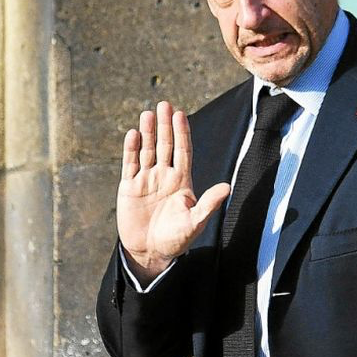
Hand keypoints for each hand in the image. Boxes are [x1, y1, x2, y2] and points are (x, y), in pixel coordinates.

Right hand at [116, 101, 230, 281]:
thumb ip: (208, 204)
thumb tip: (227, 187)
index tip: (180, 115)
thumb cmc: (176, 239)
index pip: (183, 151)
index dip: (182, 133)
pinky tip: (133, 135)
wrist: (150, 252)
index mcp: (182, 181)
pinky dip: (131, 150)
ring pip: (147, 151)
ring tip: (147, 114)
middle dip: (165, 125)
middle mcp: (164, 176)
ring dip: (147, 132)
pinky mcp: (129, 188)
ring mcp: (146, 180)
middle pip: (165, 145)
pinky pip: (130, 164)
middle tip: (164, 104)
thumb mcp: (194, 222)